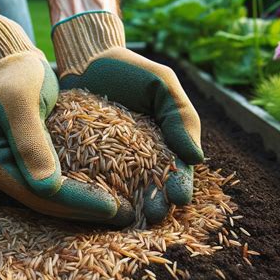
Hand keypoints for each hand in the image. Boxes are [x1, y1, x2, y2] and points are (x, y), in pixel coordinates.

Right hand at [0, 14, 133, 225]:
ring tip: (121, 210)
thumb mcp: (21, 101)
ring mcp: (16, 169)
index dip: (77, 203)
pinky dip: (80, 189)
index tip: (113, 207)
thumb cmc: (17, 74)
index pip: (41, 194)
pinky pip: (56, 183)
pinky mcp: (30, 162)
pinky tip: (106, 192)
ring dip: (85, 205)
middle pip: (47, 202)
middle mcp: (2, 173)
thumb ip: (31, 142)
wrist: (11, 62)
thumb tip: (47, 188)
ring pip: (53, 197)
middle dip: (85, 210)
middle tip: (125, 216)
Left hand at [53, 12, 203, 222]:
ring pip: (123, 188)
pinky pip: (91, 177)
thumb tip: (196, 158)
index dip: (179, 184)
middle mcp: (138, 158)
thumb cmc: (131, 70)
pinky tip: (97, 204)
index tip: (180, 197)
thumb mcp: (162, 85)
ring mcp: (109, 161)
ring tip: (132, 217)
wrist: (89, 61)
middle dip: (155, 201)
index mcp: (163, 143)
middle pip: (150, 185)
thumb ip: (181, 117)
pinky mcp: (83, 159)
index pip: (175, 169)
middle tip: (156, 216)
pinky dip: (96, 191)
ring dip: (129, 204)